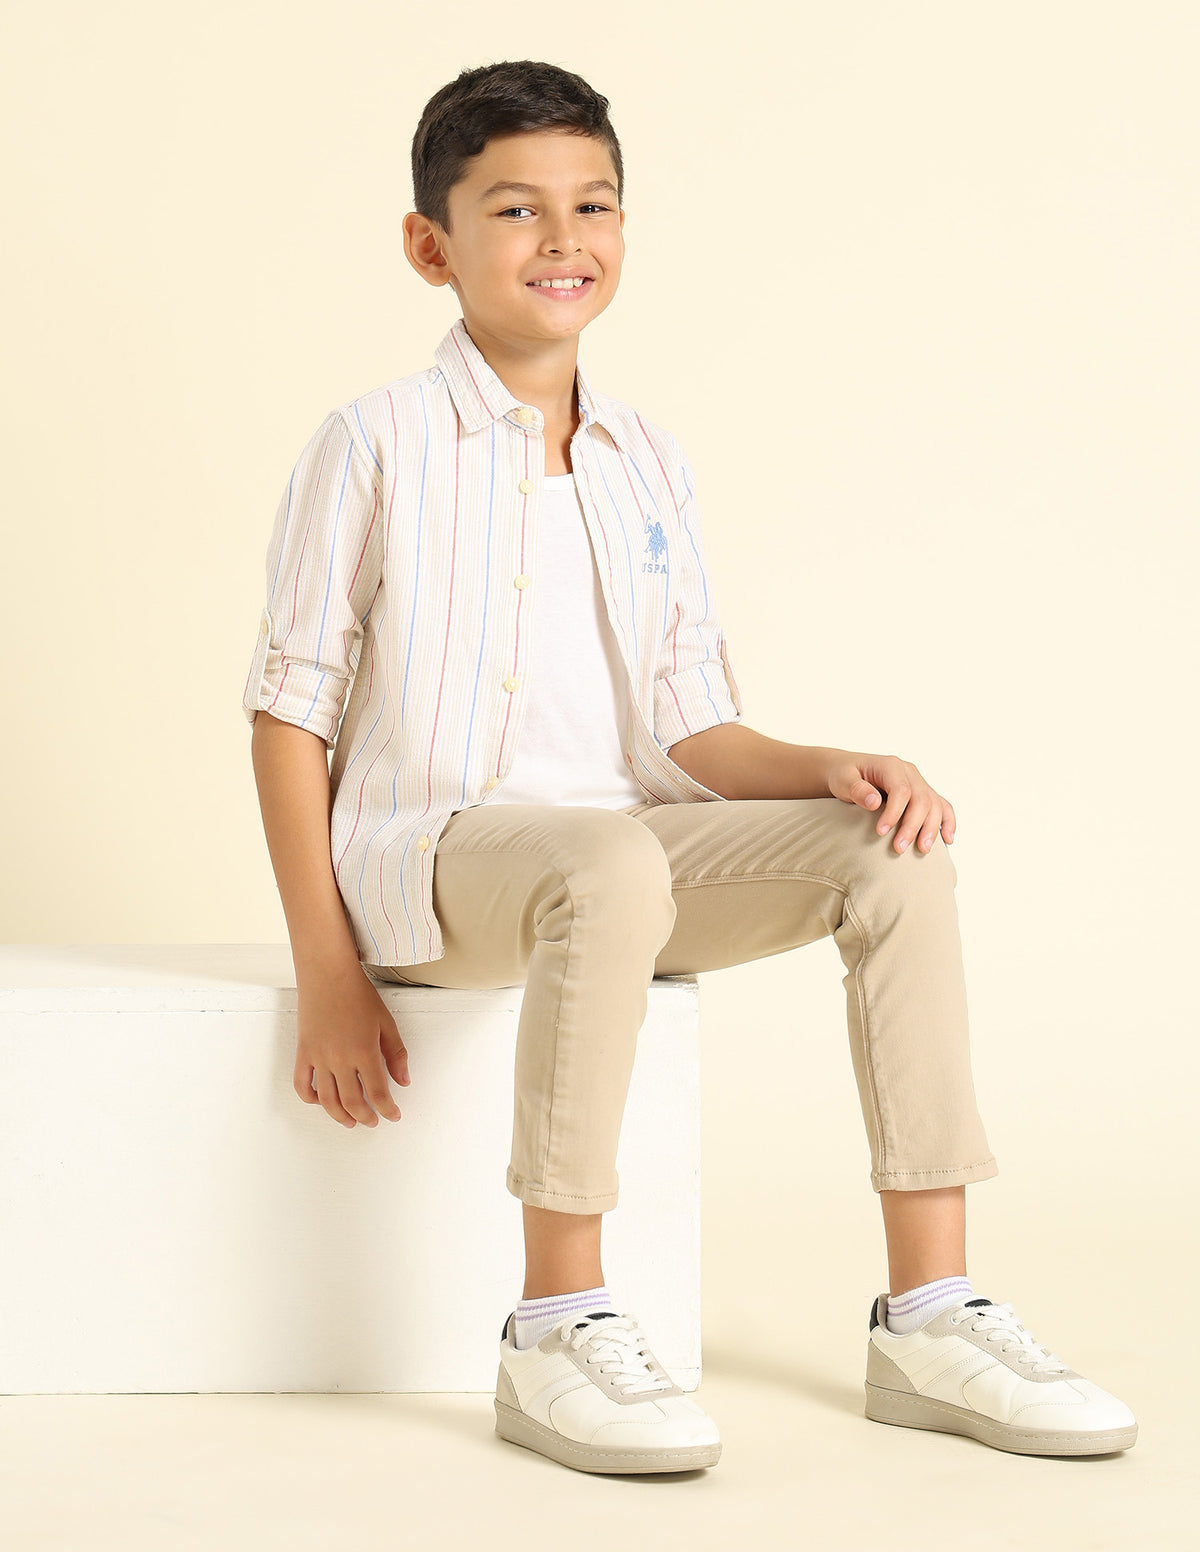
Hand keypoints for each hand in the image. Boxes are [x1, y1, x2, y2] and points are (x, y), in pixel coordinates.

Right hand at [293, 964, 411, 1127]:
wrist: (328, 974)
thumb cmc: (358, 995)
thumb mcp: (386, 1023)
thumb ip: (396, 1054)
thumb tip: (403, 1081)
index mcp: (364, 1052)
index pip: (378, 1093)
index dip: (388, 1109)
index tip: (393, 1115)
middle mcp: (340, 1059)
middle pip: (352, 1102)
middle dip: (365, 1117)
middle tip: (373, 1121)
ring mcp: (319, 1058)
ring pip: (327, 1100)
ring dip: (340, 1116)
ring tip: (351, 1121)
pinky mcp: (303, 1052)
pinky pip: (302, 1085)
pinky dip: (311, 1099)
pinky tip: (322, 1102)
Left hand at [826, 752, 955, 854]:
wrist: (847, 771)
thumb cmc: (844, 776)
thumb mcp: (842, 780)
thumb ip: (856, 789)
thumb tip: (875, 803)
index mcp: (890, 765)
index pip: (901, 790)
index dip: (894, 813)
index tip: (880, 832)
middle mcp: (909, 773)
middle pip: (921, 799)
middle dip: (912, 826)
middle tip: (898, 848)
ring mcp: (918, 783)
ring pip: (934, 804)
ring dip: (931, 828)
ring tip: (922, 850)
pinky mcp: (922, 794)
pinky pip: (942, 806)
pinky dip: (947, 822)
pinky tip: (947, 840)